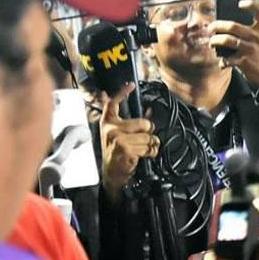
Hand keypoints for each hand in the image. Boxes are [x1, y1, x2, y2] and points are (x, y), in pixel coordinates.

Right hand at [98, 83, 159, 198]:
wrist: (111, 175)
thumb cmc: (116, 154)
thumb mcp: (118, 136)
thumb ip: (131, 123)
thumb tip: (148, 111)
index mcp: (107, 123)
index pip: (112, 104)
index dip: (122, 93)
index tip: (131, 85)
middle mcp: (110, 128)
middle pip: (143, 123)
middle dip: (149, 132)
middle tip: (144, 139)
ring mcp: (117, 138)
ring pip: (147, 136)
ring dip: (151, 145)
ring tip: (144, 150)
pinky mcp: (125, 148)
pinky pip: (148, 147)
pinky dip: (151, 152)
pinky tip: (145, 155)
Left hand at [210, 0, 258, 90]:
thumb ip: (251, 35)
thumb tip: (227, 30)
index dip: (251, 4)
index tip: (240, 3)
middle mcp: (256, 38)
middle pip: (233, 26)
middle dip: (217, 25)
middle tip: (211, 28)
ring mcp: (250, 49)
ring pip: (226, 40)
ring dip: (215, 41)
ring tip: (212, 43)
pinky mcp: (245, 62)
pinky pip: (227, 59)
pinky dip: (222, 61)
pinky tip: (223, 63)